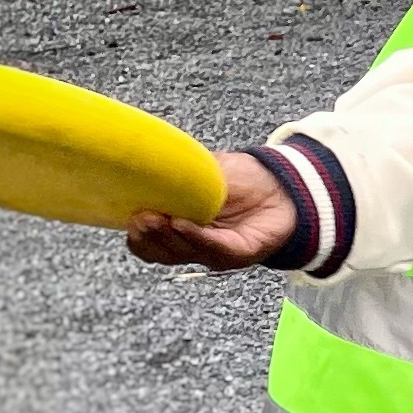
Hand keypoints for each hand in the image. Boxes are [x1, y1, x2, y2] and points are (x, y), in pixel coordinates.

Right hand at [127, 151, 298, 270]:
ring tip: (159, 219)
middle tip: (140, 219)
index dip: (138, 237)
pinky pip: (216, 249)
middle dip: (149, 237)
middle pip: (163, 253)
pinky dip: (198, 238)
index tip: (129, 218)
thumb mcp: (202, 171)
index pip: (149, 245)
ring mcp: (217, 252)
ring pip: (186, 253)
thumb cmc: (240, 178)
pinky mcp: (241, 253)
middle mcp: (194, 245)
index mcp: (179, 229)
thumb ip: (176, 173)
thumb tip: (144, 160)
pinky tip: (185, 225)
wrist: (283, 182)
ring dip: (170, 237)